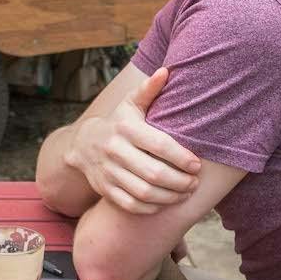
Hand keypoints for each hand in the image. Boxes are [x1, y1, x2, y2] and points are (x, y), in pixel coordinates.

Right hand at [65, 67, 201, 214]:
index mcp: (125, 128)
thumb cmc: (119, 122)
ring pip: (145, 193)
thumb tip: (166, 71)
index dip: (181, 158)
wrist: (83, 145)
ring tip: (185, 193)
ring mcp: (109, 172)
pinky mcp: (105, 190)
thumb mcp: (130, 104)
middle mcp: (115, 150)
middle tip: (194, 183)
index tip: (197, 165)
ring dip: (170, 197)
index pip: (159, 145)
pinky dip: (152, 208)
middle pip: (154, 173)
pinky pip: (132, 205)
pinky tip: (165, 202)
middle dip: (180, 182)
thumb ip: (149, 90)